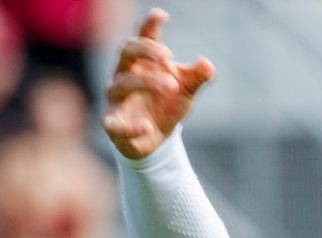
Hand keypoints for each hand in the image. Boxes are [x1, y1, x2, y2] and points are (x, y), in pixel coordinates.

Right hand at [102, 8, 214, 158]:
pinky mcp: (113, 125)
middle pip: (126, 52)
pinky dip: (129, 126)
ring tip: (171, 85)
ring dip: (146, 82)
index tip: (161, 15)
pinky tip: (147, 126)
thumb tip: (207, 64)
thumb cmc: (167, 105)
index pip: (142, 38)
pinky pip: (114, 124)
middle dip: (146, 50)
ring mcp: (116, 100)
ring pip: (122, 84)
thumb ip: (197, 77)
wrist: (156, 138)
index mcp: (143, 64)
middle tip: (168, 56)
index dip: (149, 25)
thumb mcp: (186, 90)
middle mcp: (124, 76)